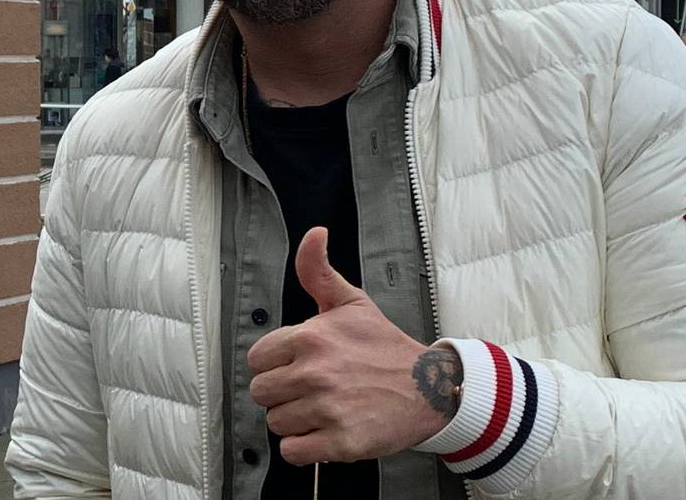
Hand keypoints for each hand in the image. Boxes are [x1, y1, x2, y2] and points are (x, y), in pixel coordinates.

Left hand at [245, 227, 458, 464]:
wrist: (429, 388)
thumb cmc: (386, 348)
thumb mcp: (351, 302)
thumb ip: (319, 270)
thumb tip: (314, 234)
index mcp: (312, 337)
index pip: (257, 358)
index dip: (275, 364)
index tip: (298, 365)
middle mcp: (316, 372)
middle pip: (262, 393)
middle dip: (283, 393)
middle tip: (312, 389)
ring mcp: (327, 409)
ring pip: (277, 422)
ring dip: (296, 420)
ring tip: (324, 408)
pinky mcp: (340, 441)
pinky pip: (293, 451)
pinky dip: (305, 447)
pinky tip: (325, 431)